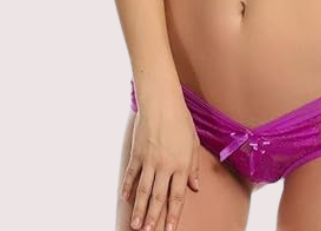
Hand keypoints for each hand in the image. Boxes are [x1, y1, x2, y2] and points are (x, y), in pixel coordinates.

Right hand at [120, 91, 200, 230]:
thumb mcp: (193, 143)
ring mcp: (149, 161)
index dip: (173, 215)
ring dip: (139, 210)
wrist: (161, 102)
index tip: (170, 229)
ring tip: (136, 225)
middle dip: (154, 218)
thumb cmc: (180, 120)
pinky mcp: (137, 154)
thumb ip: (193, 167)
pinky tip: (125, 199)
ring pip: (143, 191)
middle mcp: (165, 166)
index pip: (177, 196)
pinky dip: (127, 188)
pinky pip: (131, 175)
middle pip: (158, 198)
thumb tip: (195, 186)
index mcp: (181, 165)